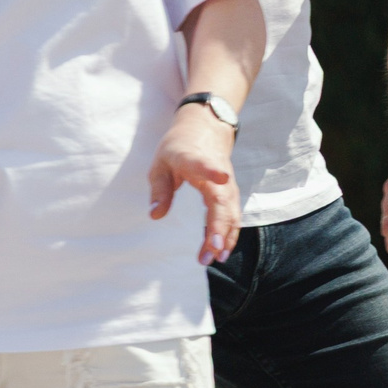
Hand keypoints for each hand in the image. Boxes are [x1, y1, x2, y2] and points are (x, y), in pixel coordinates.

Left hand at [149, 105, 239, 264]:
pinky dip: (227, 233)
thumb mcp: (161, 163)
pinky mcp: (229, 193)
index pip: (205, 164)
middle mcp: (218, 172)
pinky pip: (231, 215)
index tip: (222, 176)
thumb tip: (155, 215)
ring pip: (231, 211)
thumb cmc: (179, 147)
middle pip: (223, 200)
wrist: (206, 128)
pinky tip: (220, 252)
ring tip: (214, 259)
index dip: (212, 170)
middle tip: (211, 250)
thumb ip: (159, 189)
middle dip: (219, 225)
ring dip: (225, 235)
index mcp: (196, 159)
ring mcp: (227, 184)